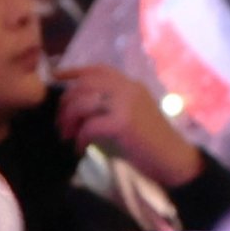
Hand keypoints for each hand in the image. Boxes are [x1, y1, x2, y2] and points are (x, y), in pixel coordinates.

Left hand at [53, 61, 205, 189]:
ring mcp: (127, 104)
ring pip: (83, 103)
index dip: (74, 71)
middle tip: (59, 122)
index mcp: (132, 86)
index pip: (99, 70)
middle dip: (66, 101)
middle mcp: (129, 89)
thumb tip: (75, 108)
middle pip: (85, 84)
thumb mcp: (129, 118)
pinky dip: (79, 138)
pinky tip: (79, 149)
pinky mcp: (124, 123)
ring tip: (66, 135)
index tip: (55, 76)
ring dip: (68, 119)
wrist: (174, 160)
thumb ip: (108, 108)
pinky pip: (89, 125)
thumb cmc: (151, 144)